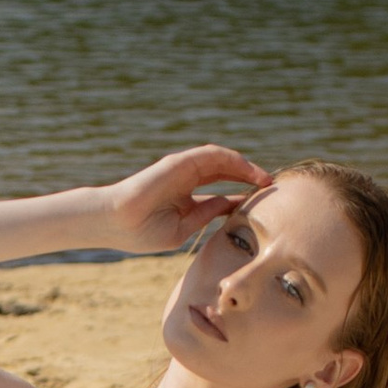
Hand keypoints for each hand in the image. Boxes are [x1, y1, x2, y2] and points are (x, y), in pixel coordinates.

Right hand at [98, 144, 274, 256]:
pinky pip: (211, 155)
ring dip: (246, 168)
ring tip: (265, 179)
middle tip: (272, 188)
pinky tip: (249, 171)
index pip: (221, 193)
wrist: (115, 222)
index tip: (263, 206)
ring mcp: (182, 170)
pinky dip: (232, 160)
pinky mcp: (179, 162)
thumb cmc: (141, 232)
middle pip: (226, 173)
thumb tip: (229, 206)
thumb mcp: (182, 228)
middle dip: (250, 179)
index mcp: (186, 198)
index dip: (242, 197)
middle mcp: (186, 180)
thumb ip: (205, 215)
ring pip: (222, 161)